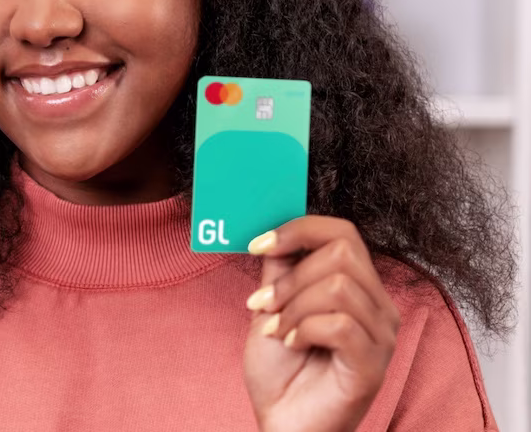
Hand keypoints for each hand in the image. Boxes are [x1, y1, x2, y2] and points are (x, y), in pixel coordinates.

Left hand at [243, 216, 399, 431]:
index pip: (343, 232)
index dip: (298, 229)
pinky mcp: (372, 366)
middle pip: (343, 252)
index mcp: (358, 287)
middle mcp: (378, 307)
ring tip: (277, 329)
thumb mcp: (273, 304)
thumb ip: (279, 267)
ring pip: (338, 286)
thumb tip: (272, 227)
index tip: (257, 245)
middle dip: (291, 275)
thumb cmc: (280, 369)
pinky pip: (340, 324)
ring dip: (293, 305)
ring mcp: (380, 337)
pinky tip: (291, 344)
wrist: (282, 424)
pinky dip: (304, 329)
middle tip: (264, 303)